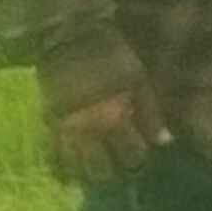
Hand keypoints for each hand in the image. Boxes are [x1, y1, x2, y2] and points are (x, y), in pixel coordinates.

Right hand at [38, 53, 168, 187]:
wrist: (68, 36)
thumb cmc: (110, 55)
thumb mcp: (138, 78)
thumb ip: (150, 112)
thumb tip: (164, 142)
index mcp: (115, 119)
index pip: (132, 157)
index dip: (137, 160)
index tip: (139, 157)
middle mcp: (90, 132)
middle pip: (101, 171)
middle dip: (111, 173)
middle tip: (116, 169)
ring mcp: (65, 131)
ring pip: (75, 169)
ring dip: (86, 174)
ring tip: (93, 172)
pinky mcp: (48, 125)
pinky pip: (53, 155)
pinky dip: (61, 167)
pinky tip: (68, 174)